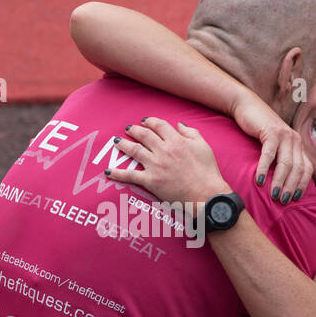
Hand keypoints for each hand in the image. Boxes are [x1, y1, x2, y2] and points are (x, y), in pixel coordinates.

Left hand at [105, 117, 230, 204]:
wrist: (206, 194)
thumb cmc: (207, 172)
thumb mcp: (204, 147)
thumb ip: (191, 133)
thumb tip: (179, 124)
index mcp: (177, 141)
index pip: (159, 126)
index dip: (150, 122)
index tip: (145, 121)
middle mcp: (164, 150)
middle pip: (144, 135)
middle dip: (134, 130)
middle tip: (128, 129)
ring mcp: (156, 165)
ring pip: (134, 151)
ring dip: (124, 145)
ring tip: (117, 142)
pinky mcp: (150, 181)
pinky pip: (130, 175)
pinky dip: (118, 173)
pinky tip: (108, 172)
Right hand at [232, 95, 311, 204]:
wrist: (247, 106)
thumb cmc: (259, 129)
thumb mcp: (274, 144)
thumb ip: (280, 158)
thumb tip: (281, 183)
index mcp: (298, 144)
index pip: (307, 168)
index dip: (302, 184)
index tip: (296, 198)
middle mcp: (295, 139)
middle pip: (297, 168)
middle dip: (291, 187)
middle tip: (282, 201)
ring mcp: (284, 134)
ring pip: (286, 163)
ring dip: (279, 181)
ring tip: (273, 195)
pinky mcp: (271, 131)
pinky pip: (269, 154)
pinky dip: (265, 169)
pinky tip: (260, 180)